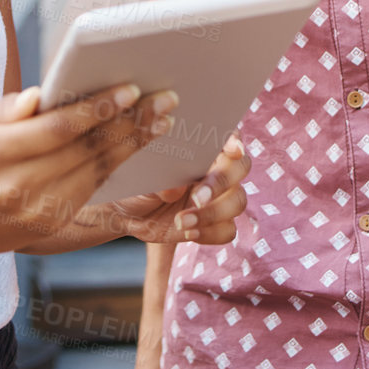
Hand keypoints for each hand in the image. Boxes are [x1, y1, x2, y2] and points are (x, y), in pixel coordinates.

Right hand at [0, 83, 175, 256]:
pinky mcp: (53, 224)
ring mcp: (38, 211)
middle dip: (130, 122)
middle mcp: (18, 187)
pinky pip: (93, 187)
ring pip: (97, 171)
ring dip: (135, 143)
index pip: (56, 129)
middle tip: (165, 98)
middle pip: (86, 150)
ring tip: (163, 118)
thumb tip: (41, 95)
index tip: (130, 88)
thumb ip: (7, 109)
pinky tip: (138, 142)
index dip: (96, 108)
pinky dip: (119, 163)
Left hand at [99, 133, 250, 244]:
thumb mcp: (141, 176)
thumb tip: (174, 189)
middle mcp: (215, 168)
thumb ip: (159, 179)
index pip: (227, 135)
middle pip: (240, 168)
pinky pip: (228, 229)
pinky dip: (211, 233)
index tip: (233, 150)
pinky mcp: (215, 223)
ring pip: (238, 201)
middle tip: (198, 197)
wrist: (128, 212)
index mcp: (201, 147)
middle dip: (221, 182)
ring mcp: (219, 197)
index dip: (235, 140)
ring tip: (182, 220)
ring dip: (213, 213)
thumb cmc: (136, 181)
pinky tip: (188, 232)